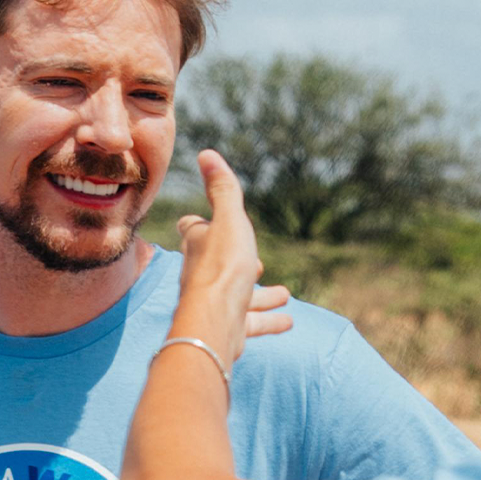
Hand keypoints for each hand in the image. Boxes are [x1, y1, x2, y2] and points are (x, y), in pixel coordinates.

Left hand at [173, 150, 292, 362]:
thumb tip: (205, 153)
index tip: (206, 221)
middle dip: (236, 260)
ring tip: (284, 293)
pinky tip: (288, 321)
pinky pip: (252, 321)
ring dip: (261, 294)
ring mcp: (214, 302)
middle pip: (216, 263)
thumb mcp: (230, 220)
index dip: (200, 224)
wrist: (215, 321)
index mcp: (198, 245)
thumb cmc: (222, 267)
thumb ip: (223, 189)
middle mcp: (201, 274)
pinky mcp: (228, 327)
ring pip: (239, 295)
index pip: (192, 228)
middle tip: (255, 262)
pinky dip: (269, 319)